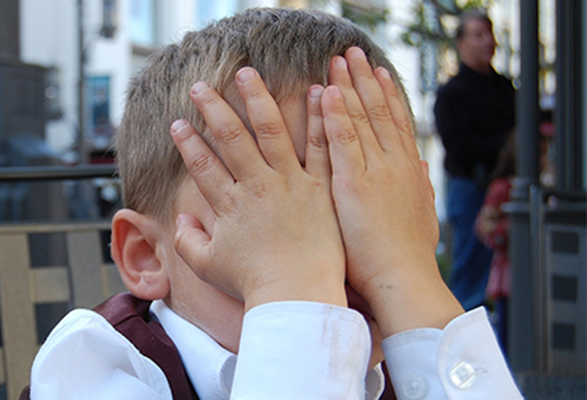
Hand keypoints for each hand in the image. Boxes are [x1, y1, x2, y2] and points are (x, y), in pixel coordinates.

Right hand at [170, 68, 345, 310]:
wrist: (298, 295)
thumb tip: (179, 220)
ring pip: (271, 131)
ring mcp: (291, 183)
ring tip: (248, 73)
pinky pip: (320, 147)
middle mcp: (257, 186)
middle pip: (231, 138)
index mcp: (230, 204)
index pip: (202, 164)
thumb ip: (188, 241)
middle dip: (213, 108)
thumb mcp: (208, 266)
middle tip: (200, 85)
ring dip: (257, 99)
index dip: (187, 142)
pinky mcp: (320, 188)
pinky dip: (319, 119)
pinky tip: (317, 93)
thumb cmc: (254, 284)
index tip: (176, 122)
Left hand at [317, 47, 462, 335]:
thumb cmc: (407, 256)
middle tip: (353, 52)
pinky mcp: (355, 185)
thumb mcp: (422, 215)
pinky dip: (338, 115)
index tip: (378, 71)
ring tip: (339, 60)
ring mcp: (376, 172)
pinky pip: (344, 142)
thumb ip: (420, 187)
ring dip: (350, 86)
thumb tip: (423, 165)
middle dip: (365, 80)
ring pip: (363, 119)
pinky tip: (330, 92)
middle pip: (380, 112)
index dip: (387, 94)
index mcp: (409, 171)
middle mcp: (395, 164)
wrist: (403, 280)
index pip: (397, 123)